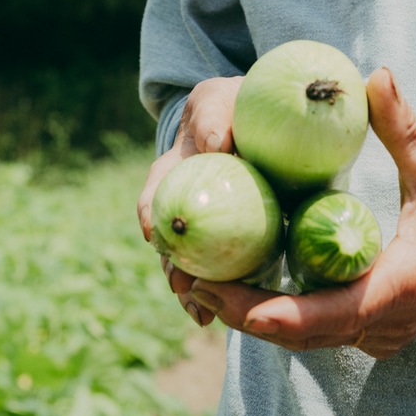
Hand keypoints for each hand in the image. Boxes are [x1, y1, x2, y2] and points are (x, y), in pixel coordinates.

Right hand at [137, 75, 243, 327]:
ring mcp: (208, 231)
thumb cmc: (231, 105)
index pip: (152, 197)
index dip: (149, 217)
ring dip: (195, 290)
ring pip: (194, 265)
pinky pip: (227, 273)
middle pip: (170, 244)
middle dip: (173, 269)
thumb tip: (217, 145)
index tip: (153, 235)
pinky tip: (221, 316)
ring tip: (203, 314)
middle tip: (184, 286)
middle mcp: (183, 207)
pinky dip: (223, 295)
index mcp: (172, 173)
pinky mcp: (236, 247)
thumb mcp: (218, 100)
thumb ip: (214, 115)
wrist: (265, 123)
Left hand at [186, 67, 415, 358]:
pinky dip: (277, 312)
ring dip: (253, 315)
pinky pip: (317, 328)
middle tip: (188, 277)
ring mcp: (381, 332)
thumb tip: (374, 75)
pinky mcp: (374, 328)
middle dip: (244, 312)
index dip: (280, 314)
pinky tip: (237, 283)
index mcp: (402, 284)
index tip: (232, 301)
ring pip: (306, 336)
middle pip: (305, 333)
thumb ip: (403, 121)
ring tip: (196, 280)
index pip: (334, 313)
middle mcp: (388, 322)